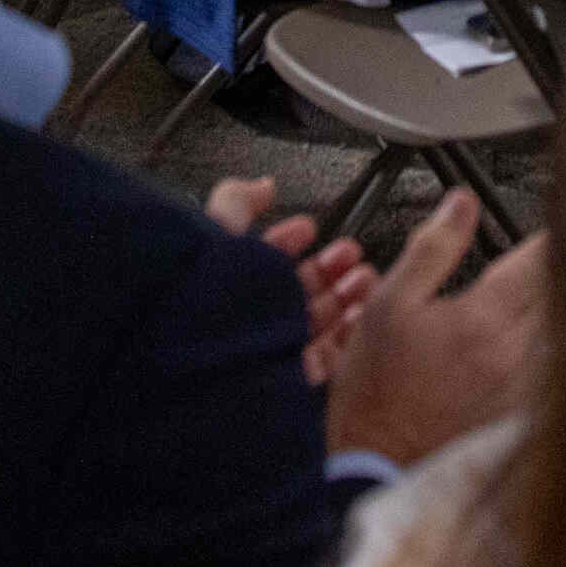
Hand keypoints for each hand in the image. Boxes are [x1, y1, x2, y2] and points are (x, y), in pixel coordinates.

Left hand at [209, 177, 381, 385]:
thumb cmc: (203, 296)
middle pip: (298, 289)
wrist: (201, 359)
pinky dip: (347, 338)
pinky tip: (359, 318)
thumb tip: (262, 185)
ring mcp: (273, 350)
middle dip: (329, 266)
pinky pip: (326, 360)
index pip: (265, 259)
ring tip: (364, 279)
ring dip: (345, 297)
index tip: (310, 227)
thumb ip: (238, 201)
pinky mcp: (292, 381)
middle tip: (350, 252)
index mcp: (233, 284)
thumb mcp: (217, 230)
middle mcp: (252, 318)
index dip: (290, 238)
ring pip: (316, 322)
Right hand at [319, 191, 545, 468]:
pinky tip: (523, 344)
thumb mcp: (389, 304)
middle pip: (562, 291)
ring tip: (539, 294)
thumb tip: (462, 204)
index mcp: (486, 318)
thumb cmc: (377, 391)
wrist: (378, 464)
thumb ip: (432, 248)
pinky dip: (547, 346)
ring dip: (555, 306)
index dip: (549, 231)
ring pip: (562, 328)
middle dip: (556, 266)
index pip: (543, 257)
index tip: (554, 213)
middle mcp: (518, 353)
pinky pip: (552, 366)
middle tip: (543, 254)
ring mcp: (526, 386)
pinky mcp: (524, 412)